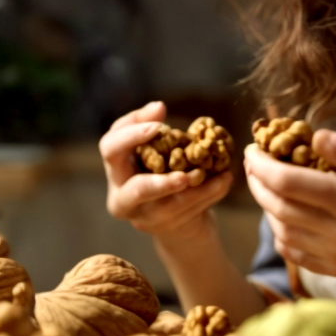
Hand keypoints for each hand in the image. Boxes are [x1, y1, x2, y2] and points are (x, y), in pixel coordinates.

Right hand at [100, 102, 234, 243]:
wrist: (177, 221)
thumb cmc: (162, 172)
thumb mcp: (155, 149)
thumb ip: (151, 127)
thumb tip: (158, 107)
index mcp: (116, 170)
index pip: (110, 148)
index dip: (130, 134)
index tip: (158, 121)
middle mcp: (122, 198)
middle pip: (135, 189)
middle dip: (161, 182)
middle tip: (177, 159)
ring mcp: (144, 218)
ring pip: (169, 204)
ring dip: (196, 186)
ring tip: (218, 172)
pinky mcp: (166, 228)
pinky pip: (189, 211)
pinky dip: (210, 193)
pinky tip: (225, 180)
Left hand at [244, 129, 335, 297]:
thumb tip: (314, 137)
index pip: (287, 182)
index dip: (261, 165)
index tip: (253, 149)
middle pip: (277, 207)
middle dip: (257, 183)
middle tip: (253, 164)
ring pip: (281, 230)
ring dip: (265, 206)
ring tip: (265, 185)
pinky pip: (293, 253)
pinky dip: (280, 233)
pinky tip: (282, 215)